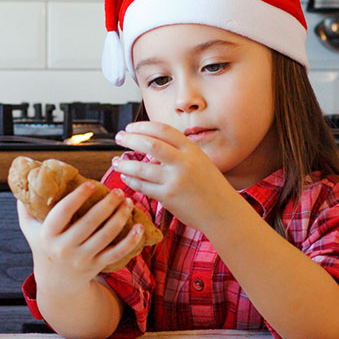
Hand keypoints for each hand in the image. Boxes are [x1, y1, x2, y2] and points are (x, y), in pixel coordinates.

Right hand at [16, 181, 149, 294]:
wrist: (56, 282)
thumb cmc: (44, 246)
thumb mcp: (30, 228)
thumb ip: (26, 205)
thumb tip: (27, 177)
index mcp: (48, 235)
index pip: (62, 213)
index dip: (77, 197)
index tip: (91, 184)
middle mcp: (64, 248)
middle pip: (89, 223)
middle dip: (106, 205)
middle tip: (117, 191)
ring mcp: (82, 259)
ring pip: (105, 236)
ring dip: (120, 218)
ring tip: (128, 202)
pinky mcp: (97, 266)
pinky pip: (116, 253)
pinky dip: (130, 241)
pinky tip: (139, 227)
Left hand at [109, 121, 242, 231]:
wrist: (223, 212)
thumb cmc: (210, 187)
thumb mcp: (200, 162)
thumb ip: (179, 153)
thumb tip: (151, 143)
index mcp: (192, 150)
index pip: (163, 130)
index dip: (143, 126)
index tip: (130, 127)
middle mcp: (184, 163)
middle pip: (150, 144)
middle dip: (130, 139)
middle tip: (118, 137)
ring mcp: (176, 180)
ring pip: (142, 168)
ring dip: (125, 163)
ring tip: (115, 161)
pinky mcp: (169, 197)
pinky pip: (143, 186)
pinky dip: (131, 180)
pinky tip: (125, 177)